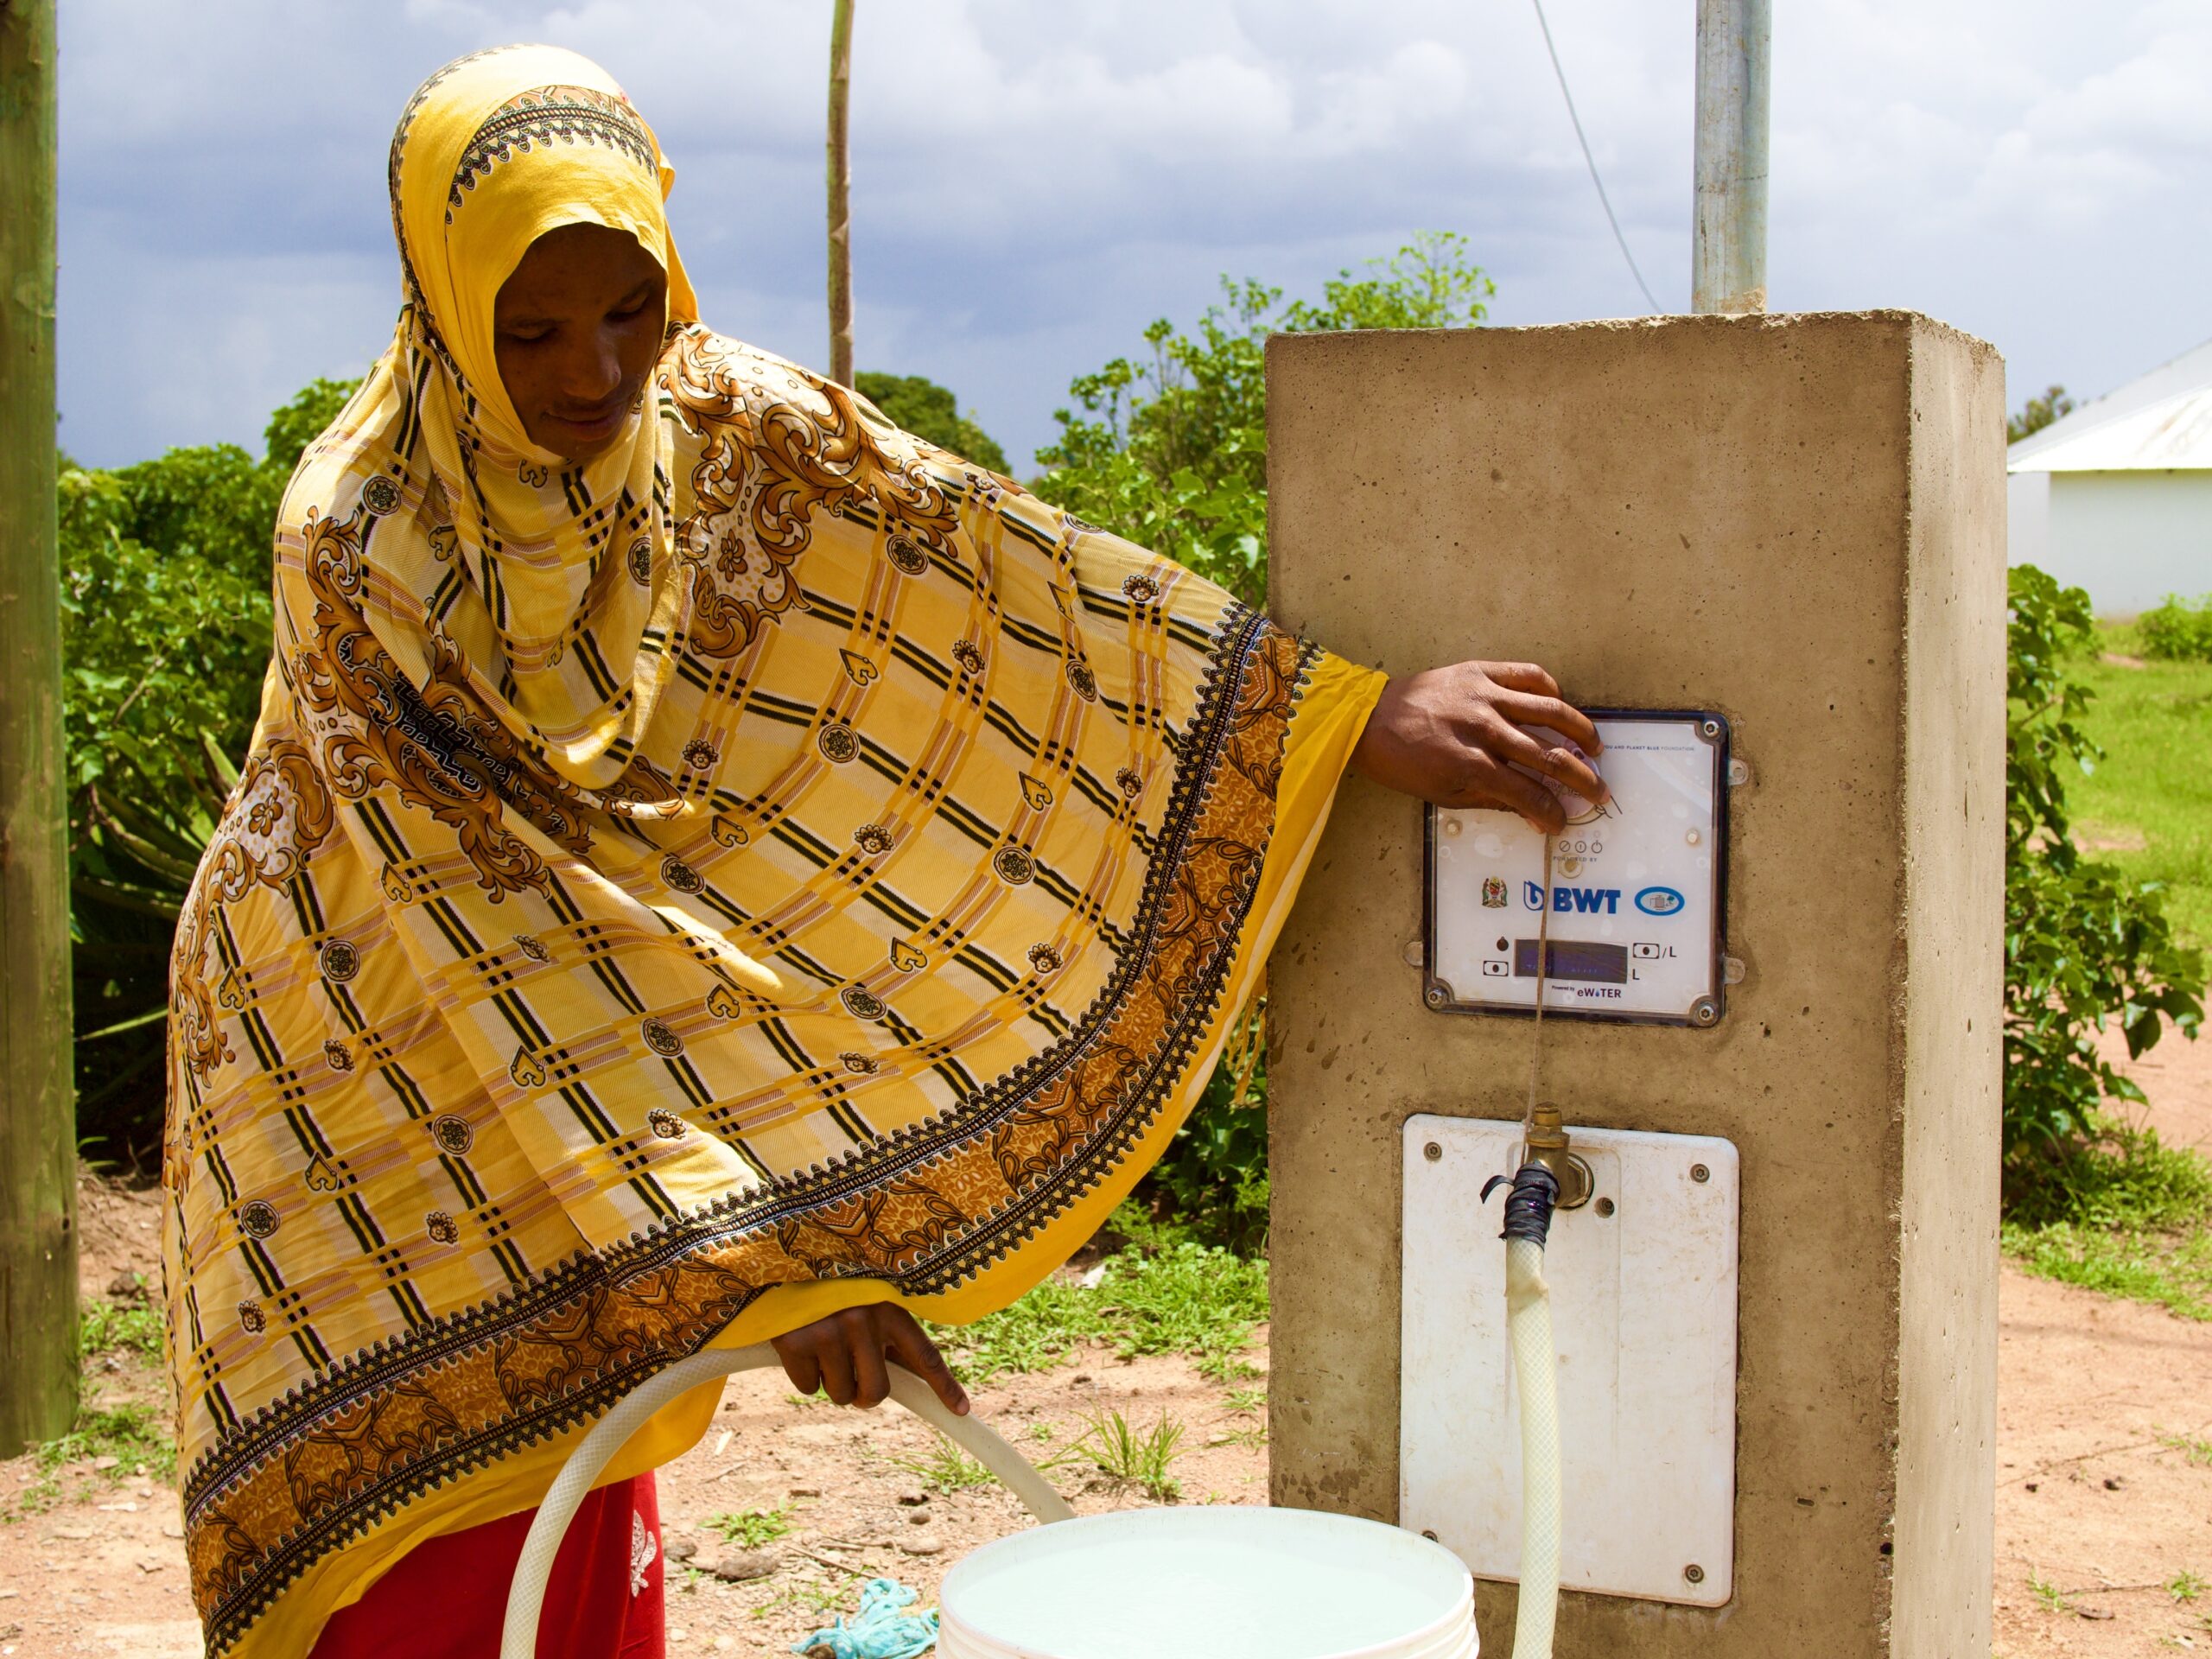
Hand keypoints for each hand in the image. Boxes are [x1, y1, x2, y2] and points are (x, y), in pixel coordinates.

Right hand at [770, 1303, 969, 1414]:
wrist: (779, 1260)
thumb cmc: (830, 1285)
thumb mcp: (867, 1299)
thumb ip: (886, 1336)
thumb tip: (908, 1384)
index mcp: (890, 1308)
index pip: (924, 1355)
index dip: (944, 1386)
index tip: (961, 1411)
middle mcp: (864, 1321)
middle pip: (876, 1391)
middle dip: (863, 1395)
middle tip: (850, 1377)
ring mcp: (830, 1333)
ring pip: (841, 1394)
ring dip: (830, 1381)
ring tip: (820, 1343)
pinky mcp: (796, 1344)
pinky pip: (808, 1388)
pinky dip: (803, 1375)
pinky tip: (798, 1342)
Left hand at [1349, 660, 1609, 833]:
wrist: (1370, 718)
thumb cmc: (1403, 762)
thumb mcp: (1442, 794)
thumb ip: (1492, 801)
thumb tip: (1533, 813)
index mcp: (1469, 764)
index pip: (1527, 793)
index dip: (1551, 812)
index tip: (1563, 821)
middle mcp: (1482, 727)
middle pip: (1548, 755)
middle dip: (1580, 779)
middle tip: (1598, 791)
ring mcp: (1484, 695)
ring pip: (1550, 711)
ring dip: (1580, 731)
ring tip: (1595, 747)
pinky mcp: (1480, 670)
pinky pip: (1529, 676)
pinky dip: (1551, 691)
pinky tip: (1560, 707)